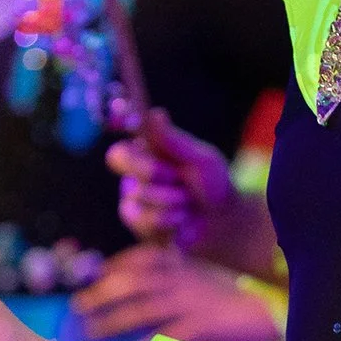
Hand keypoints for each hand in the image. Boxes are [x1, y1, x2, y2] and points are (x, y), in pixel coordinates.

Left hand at [73, 243, 283, 340]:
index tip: (96, 275)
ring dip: (111, 319)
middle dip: (101, 292)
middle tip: (78, 306)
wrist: (278, 310)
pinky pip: (163, 336)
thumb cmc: (247, 298)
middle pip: (133, 281)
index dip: (115, 266)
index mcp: (187, 263)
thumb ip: (186, 280)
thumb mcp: (212, 278)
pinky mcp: (202, 324)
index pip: (143, 257)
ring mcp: (192, 301)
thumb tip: (160, 293)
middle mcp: (184, 278)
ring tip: (90, 331)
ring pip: (141, 307)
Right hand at [107, 106, 238, 246]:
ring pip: (141, 196)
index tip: (143, 146)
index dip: (130, 152)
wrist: (221, 222)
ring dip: (174, 200)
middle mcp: (133, 177)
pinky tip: (183, 219)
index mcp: (145, 154)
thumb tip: (156, 113)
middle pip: (126, 168)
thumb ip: (175, 141)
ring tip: (187, 203)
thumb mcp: (200, 159)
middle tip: (179, 179)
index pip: (119, 151)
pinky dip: (173, 220)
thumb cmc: (211, 184)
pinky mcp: (140, 226)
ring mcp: (134, 202)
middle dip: (156, 172)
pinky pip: (148, 221)